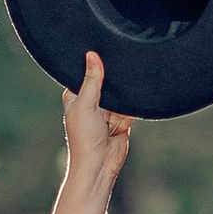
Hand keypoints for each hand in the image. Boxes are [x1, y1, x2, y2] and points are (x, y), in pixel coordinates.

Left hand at [62, 47, 133, 188]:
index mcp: (76, 97)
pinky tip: (136, 97)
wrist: (99, 166)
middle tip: (122, 61)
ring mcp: (107, 111)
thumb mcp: (85, 104)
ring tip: (130, 82)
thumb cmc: (84, 139)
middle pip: (105, 81)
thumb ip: (91, 80)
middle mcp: (90, 102)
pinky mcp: (121, 120)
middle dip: (112, 77)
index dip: (92, 63)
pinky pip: (130, 106)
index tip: (102, 47)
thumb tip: (92, 55)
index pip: (84, 73)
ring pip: (119, 93)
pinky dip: (133, 105)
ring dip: (124, 93)